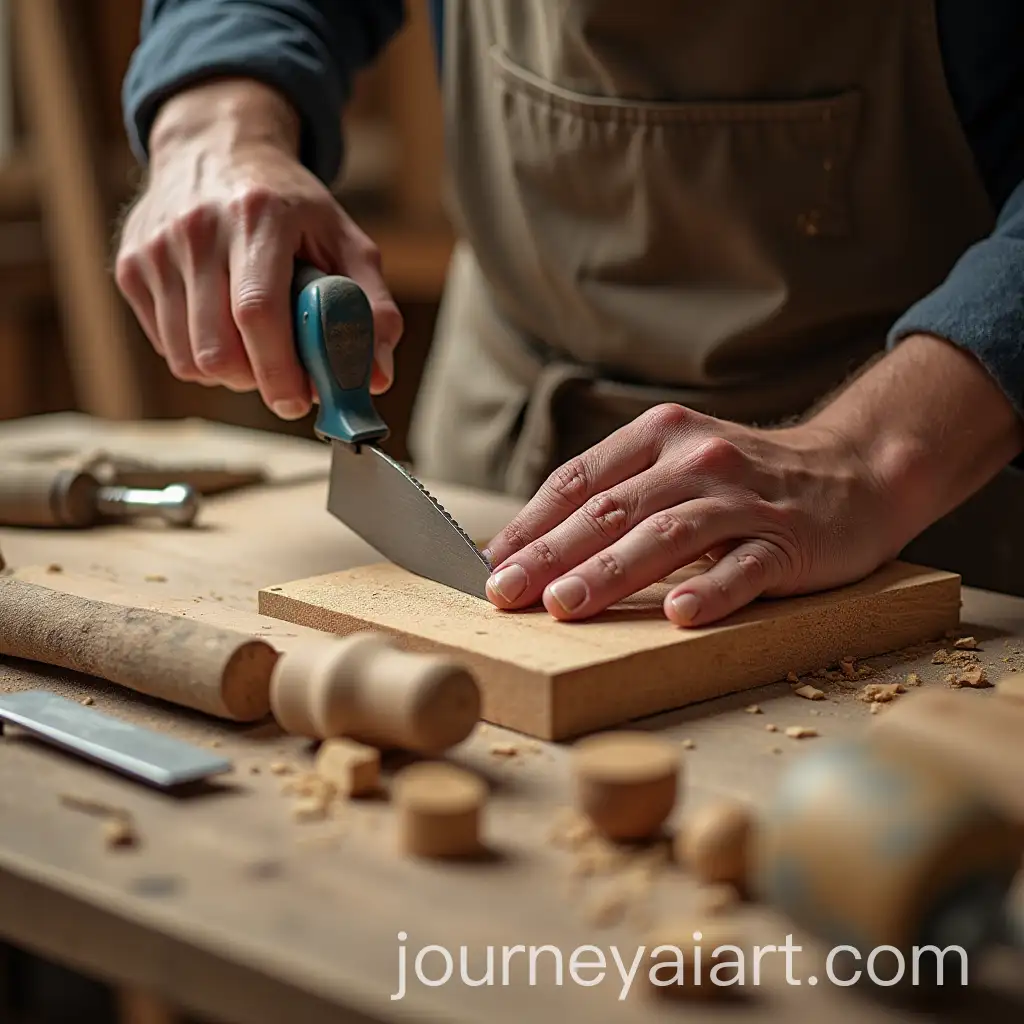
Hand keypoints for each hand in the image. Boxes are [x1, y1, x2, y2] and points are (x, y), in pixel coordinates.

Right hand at [115, 79, 402, 418]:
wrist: (216, 147)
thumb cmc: (289, 205)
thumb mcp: (344, 238)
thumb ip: (371, 305)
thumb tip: (377, 375)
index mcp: (257, 216)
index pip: (257, 312)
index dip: (279, 370)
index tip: (300, 401)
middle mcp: (197, 229)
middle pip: (216, 348)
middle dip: (256, 380)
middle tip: (284, 375)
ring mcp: (154, 249)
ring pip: (187, 359)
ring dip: (230, 373)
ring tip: (256, 346)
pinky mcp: (130, 268)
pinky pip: (167, 348)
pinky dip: (200, 356)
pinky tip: (223, 326)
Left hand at [482, 336, 1023, 625]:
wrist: (852, 470)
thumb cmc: (744, 479)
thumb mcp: (675, 466)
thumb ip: (614, 496)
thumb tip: (532, 548)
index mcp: (658, 438)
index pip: (578, 482)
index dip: (529, 524)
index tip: (486, 565)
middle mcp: (695, 461)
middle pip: (612, 510)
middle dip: (550, 554)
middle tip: (503, 594)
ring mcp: (743, 499)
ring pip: (669, 535)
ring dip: (613, 571)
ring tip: (565, 605)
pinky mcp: (788, 539)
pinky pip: (745, 566)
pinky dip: (712, 589)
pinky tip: (680, 614)